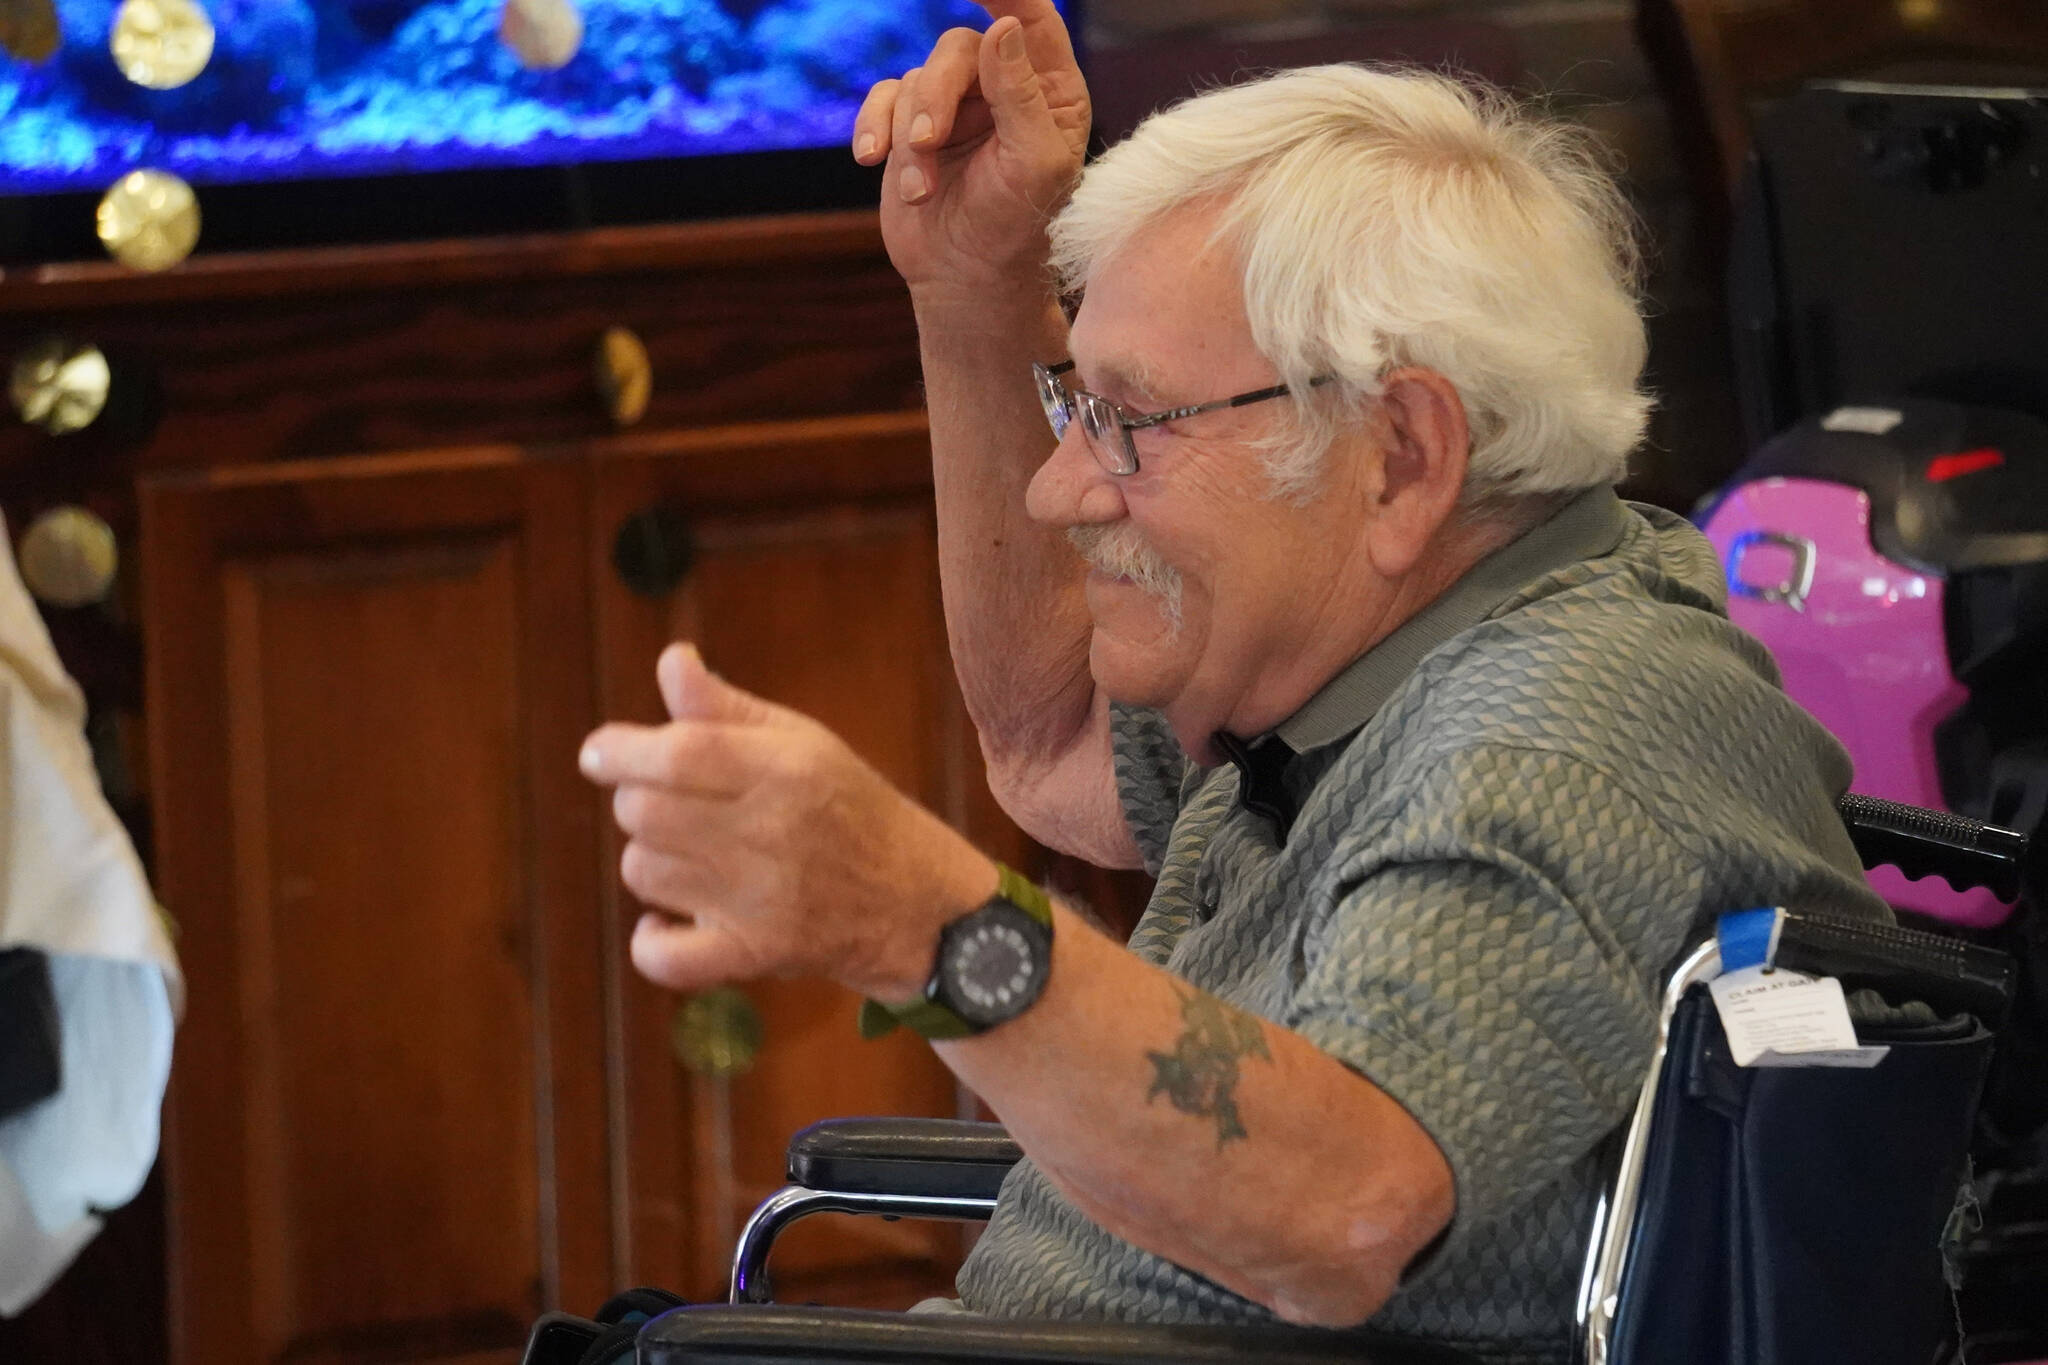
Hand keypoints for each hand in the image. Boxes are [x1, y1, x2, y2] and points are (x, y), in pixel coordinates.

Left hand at [580, 644, 998, 999]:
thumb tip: (671, 660)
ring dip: (650, 858)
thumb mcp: (800, 742)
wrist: (913, 900)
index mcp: (786, 769)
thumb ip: (726, 707)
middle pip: (646, 812)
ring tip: (688, 852)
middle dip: (637, 799)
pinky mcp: (756, 954)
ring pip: (645, 872)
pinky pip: (666, 958)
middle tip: (664, 802)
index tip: (600, 754)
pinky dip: (651, 940)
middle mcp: (774, 832)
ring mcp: (764, 900)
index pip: (679, 753)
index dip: (622, 750)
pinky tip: (666, 919)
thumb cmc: (845, 805)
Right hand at [852, 0, 1090, 300]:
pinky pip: (881, 100)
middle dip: (936, 95)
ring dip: (909, 136)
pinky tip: (870, 161)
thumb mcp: (1034, 164)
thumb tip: (1002, 28)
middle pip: (959, 48)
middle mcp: (1004, 86)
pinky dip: (873, 129)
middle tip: (926, 142)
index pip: (1032, 18)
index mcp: (1050, 89)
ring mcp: (955, 105)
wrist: (967, 280)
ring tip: (919, 189)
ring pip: (917, 78)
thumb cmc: (1017, 227)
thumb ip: (1022, 95)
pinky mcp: (909, 126)